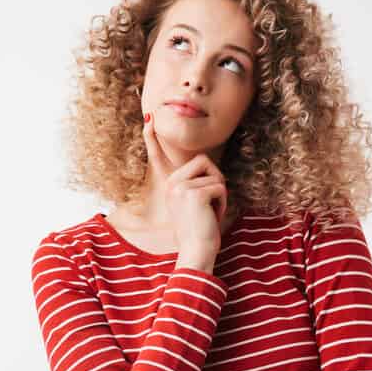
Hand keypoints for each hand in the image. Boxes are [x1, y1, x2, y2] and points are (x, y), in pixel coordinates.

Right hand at [142, 110, 227, 257]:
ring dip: (221, 196)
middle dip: (216, 182)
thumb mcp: (195, 205)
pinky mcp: (193, 193)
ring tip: (211, 213)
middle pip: (205, 161)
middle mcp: (172, 183)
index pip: (160, 157)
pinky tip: (213, 217)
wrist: (196, 252)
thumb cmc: (200, 232)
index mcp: (170, 184)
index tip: (148, 117)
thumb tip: (205, 164)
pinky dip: (223, 204)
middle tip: (211, 205)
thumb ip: (197, 185)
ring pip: (216, 176)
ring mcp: (181, 187)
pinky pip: (220, 188)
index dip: (152, 138)